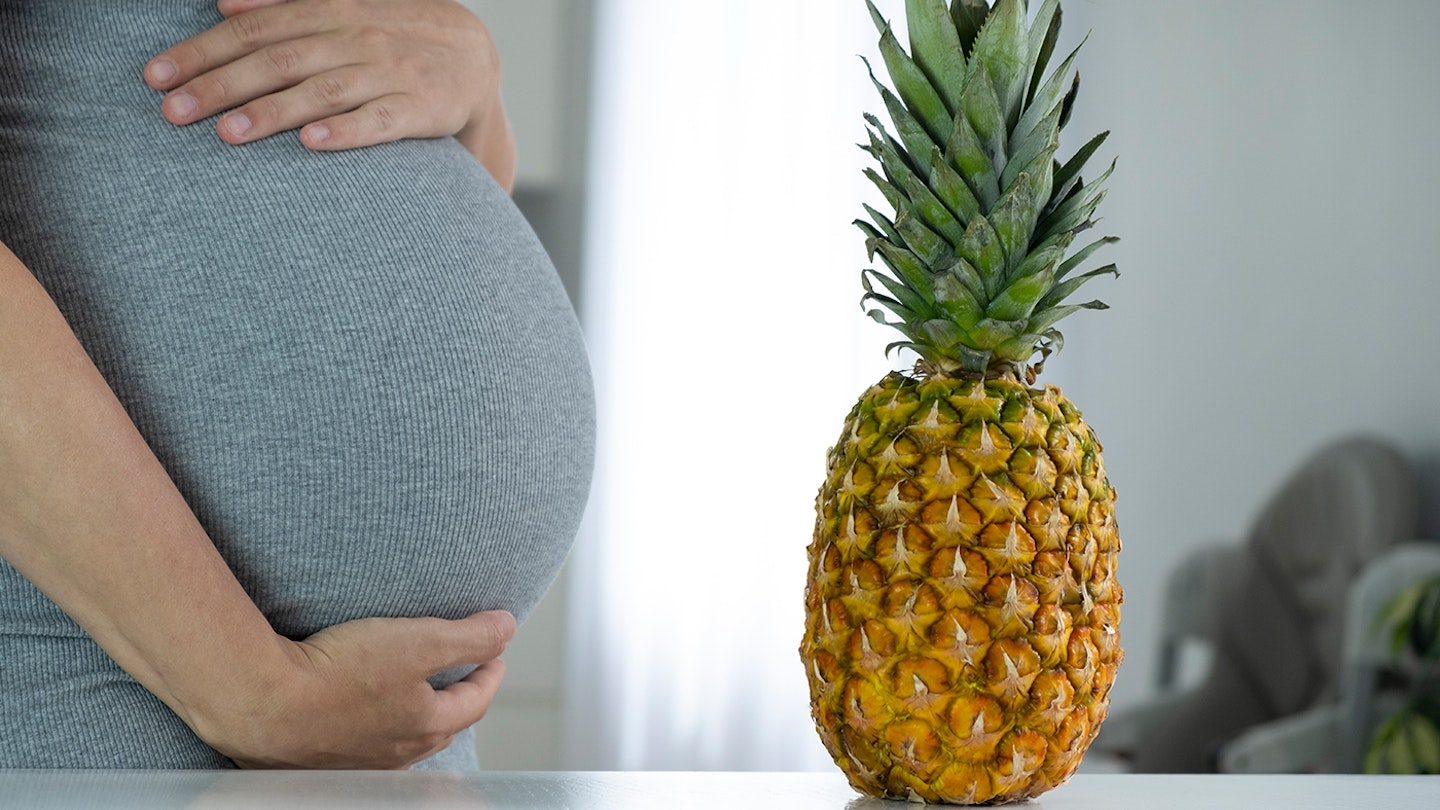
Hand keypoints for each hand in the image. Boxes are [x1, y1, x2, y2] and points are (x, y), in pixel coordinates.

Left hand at [143, 0, 515, 189]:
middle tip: (172, 112)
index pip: (254, 30)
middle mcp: (354, 39)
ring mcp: (388, 74)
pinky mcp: (419, 110)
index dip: (202, 51)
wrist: (475, 58)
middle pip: (277, 60)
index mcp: (329, 12)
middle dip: (220, 85)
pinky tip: (312, 144)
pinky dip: (346, 132)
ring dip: (273, 111)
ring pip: (322, 91)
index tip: (156, 76)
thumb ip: (286, 7)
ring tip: (227, 135)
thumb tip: (223, 2)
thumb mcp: (343, 9)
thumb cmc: (394, 38)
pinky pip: (379, 122)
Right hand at [192, 610, 515, 768]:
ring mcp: (359, 763)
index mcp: (427, 726)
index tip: (495, 654)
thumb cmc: (337, 674)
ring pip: (404, 740)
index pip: (476, 701)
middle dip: (459, 698)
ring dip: (418, 715)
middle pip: (443, 724)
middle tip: (464, 674)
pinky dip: (377, 726)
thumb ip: (468, 636)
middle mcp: (397, 754)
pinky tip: (363, 714)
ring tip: (418, 694)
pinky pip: (363, 744)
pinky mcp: (322, 761)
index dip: (490, 672)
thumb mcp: (418, 641)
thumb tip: (507, 628)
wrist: (261, 703)